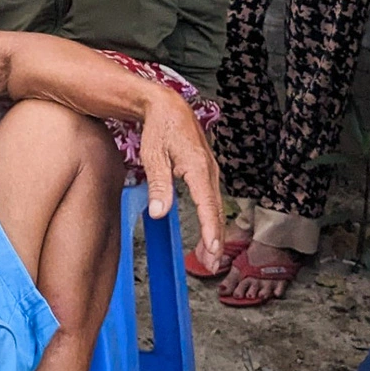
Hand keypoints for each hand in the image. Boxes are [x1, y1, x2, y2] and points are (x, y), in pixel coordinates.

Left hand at [133, 88, 225, 274]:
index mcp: (197, 166)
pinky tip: (209, 231)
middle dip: (216, 239)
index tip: (213, 250)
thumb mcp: (153, 156)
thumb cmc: (158, 128)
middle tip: (211, 264)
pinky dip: (212, 218)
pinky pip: (212, 199)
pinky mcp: (207, 170)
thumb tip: (159, 212)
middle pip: (216, 210)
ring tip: (210, 257)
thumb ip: (159, 185)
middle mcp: (209, 169)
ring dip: (215, 231)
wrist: (167, 105)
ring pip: (216, 206)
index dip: (210, 229)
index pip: (207, 205)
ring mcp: (211, 170)